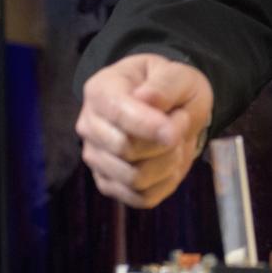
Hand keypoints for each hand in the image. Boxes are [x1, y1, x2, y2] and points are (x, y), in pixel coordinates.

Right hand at [75, 53, 213, 208]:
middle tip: (182, 121)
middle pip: (125, 149)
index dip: (147, 126)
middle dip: (166, 141)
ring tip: (176, 140)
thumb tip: (146, 99)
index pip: (117, 113)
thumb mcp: (177, 74)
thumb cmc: (170, 88)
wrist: (172, 108)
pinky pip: (141, 197)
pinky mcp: (109, 184)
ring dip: (168, 162)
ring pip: (135, 178)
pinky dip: (165, 183)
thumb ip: (165, 85)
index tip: (173, 133)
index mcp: (101, 90)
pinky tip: (170, 162)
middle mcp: (89, 125)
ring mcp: (96, 158)